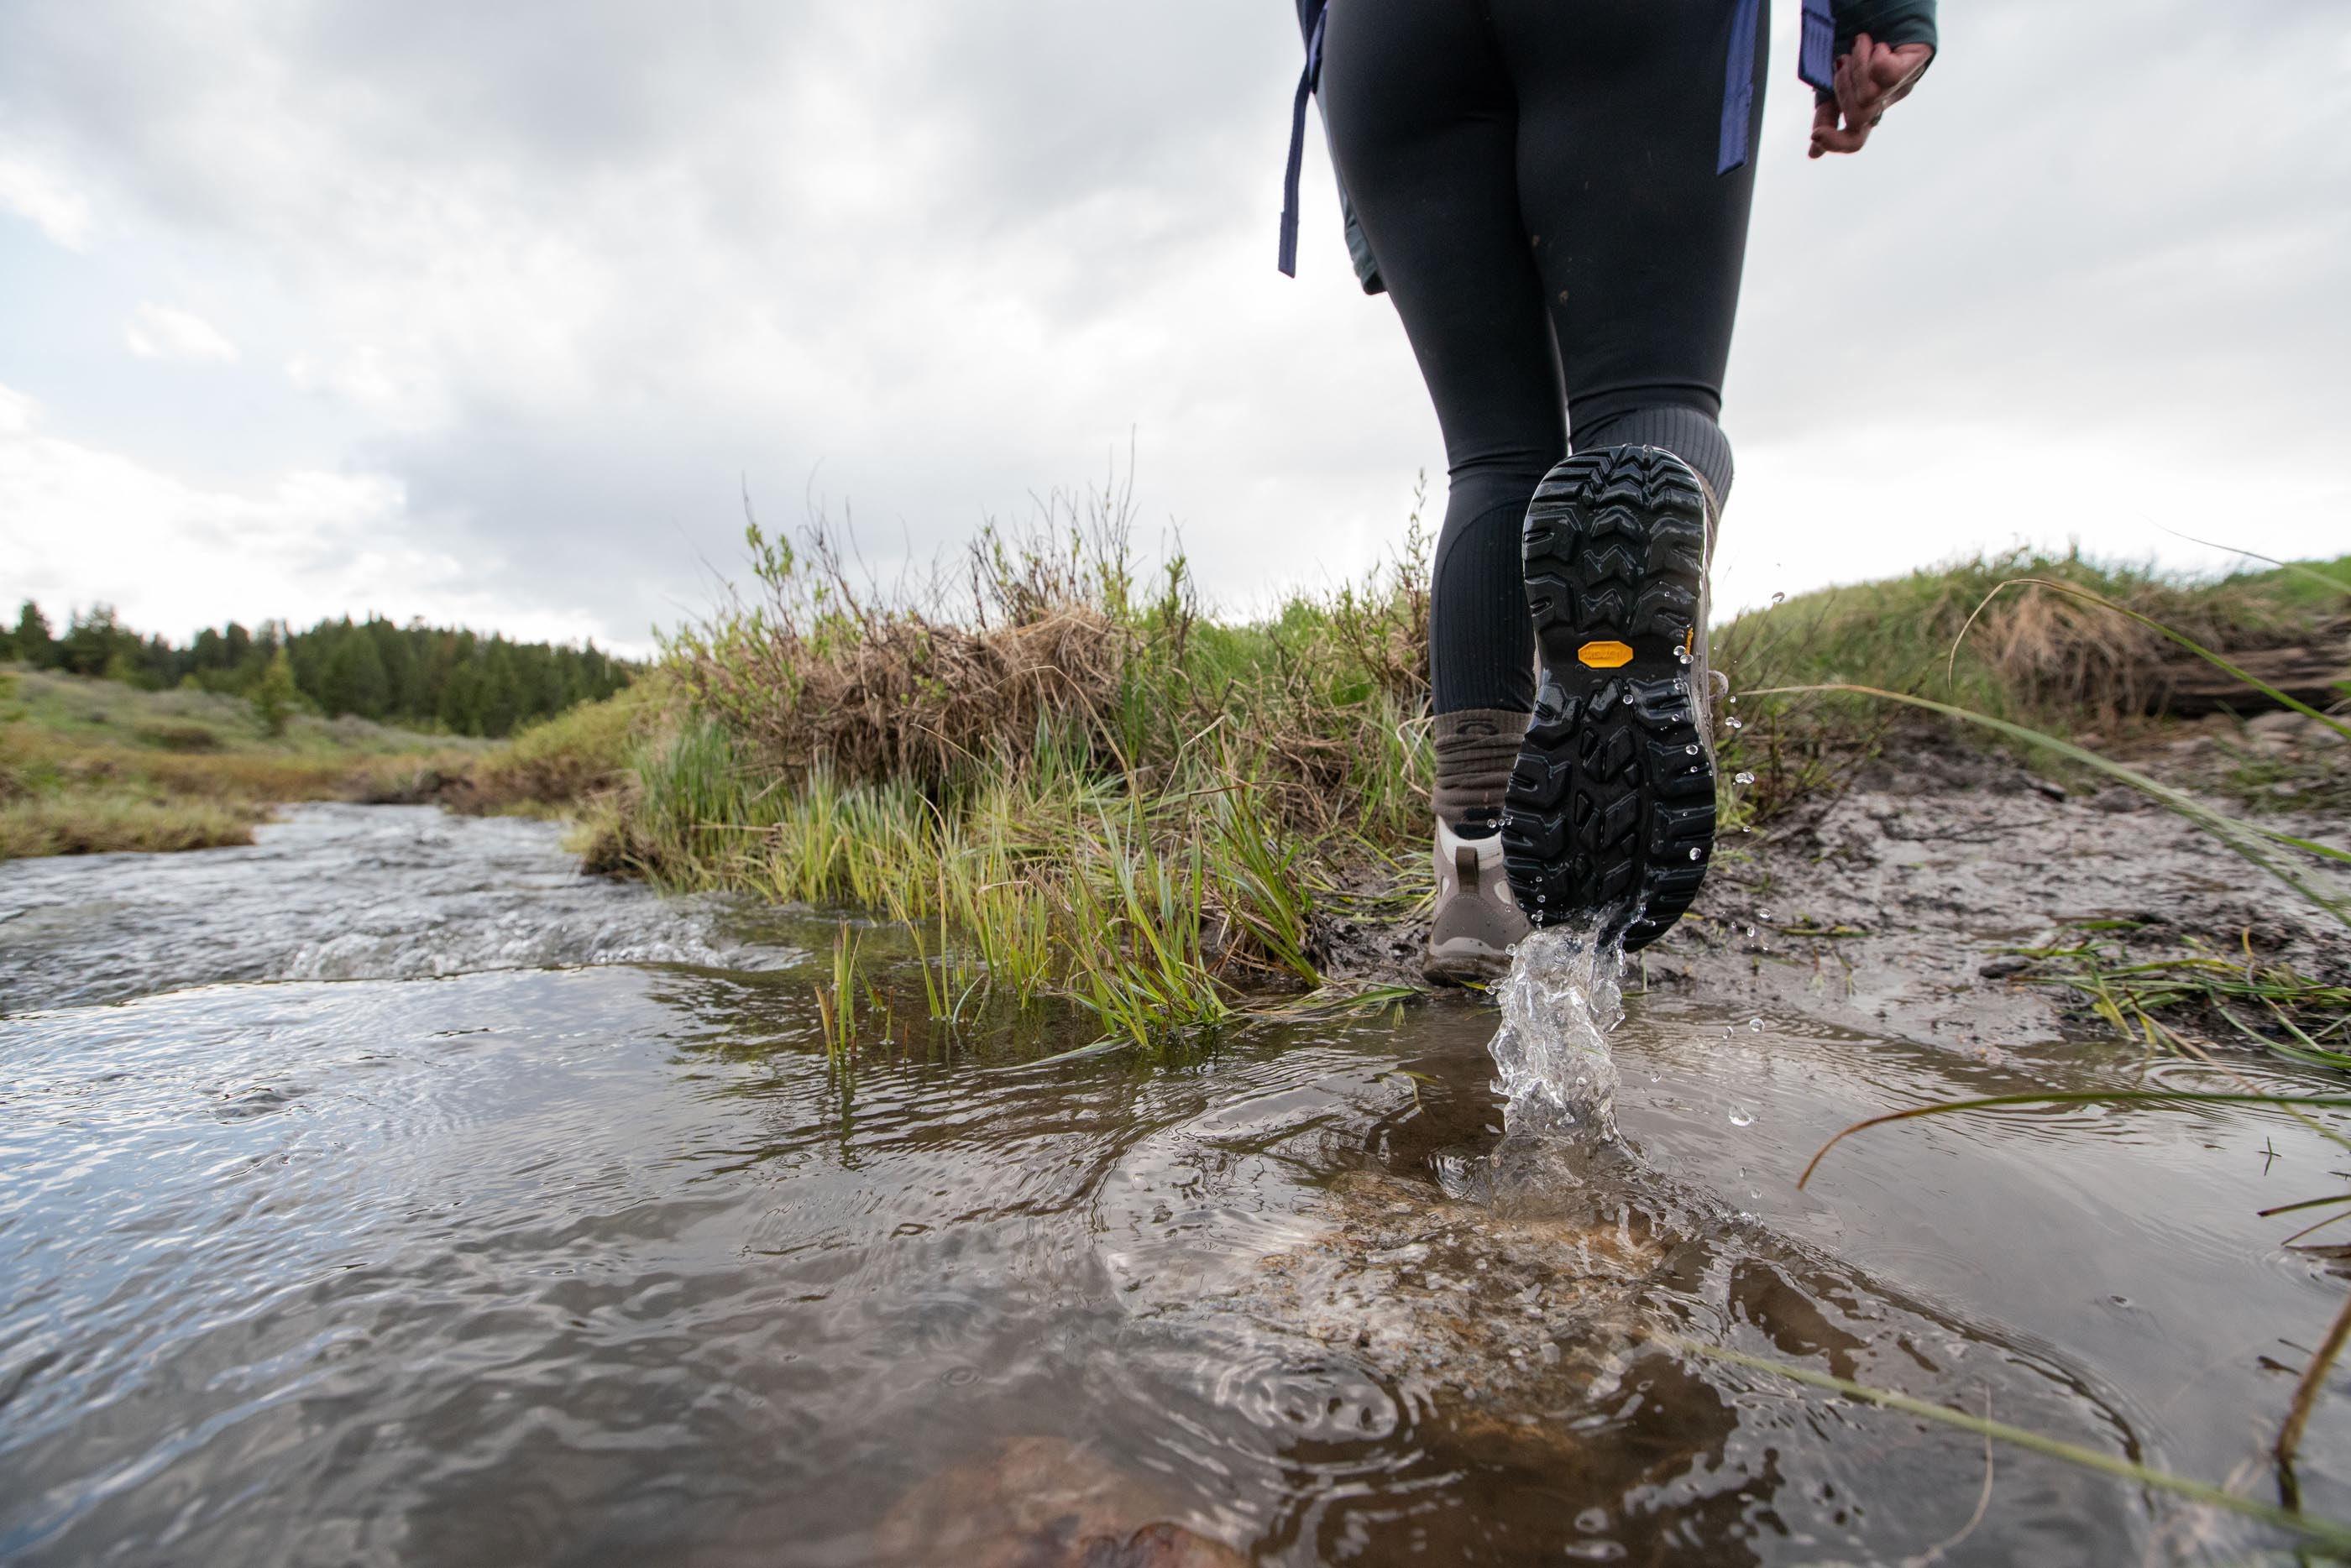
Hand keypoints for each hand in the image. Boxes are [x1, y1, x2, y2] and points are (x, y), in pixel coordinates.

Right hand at [1807, 33, 1932, 157]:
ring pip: (1869, 97)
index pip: (1855, 138)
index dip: (1836, 142)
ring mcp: (1904, 78)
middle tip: (1841, 61)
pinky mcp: (1919, 58)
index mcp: (1862, 100)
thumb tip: (1815, 153)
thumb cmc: (1853, 28)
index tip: (1816, 136)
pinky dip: (1873, 56)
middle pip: (1858, 118)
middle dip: (1841, 90)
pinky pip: (1888, 76)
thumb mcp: (1831, 77)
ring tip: (1861, 42)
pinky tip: (1877, 42)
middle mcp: (1885, 95)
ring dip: (1856, 67)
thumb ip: (1826, 109)